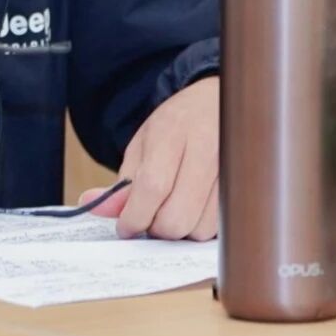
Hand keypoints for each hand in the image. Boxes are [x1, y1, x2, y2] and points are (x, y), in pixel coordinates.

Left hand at [80, 76, 218, 239]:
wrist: (219, 104)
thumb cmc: (177, 125)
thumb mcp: (141, 144)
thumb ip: (121, 181)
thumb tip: (91, 204)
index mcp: (173, 132)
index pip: (153, 186)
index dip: (135, 215)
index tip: (125, 227)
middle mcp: (206, 150)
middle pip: (177, 216)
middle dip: (155, 227)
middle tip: (149, 216)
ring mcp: (230, 171)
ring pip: (198, 229)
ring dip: (179, 231)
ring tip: (172, 208)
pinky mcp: (244, 190)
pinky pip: (216, 229)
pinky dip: (199, 227)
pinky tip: (193, 207)